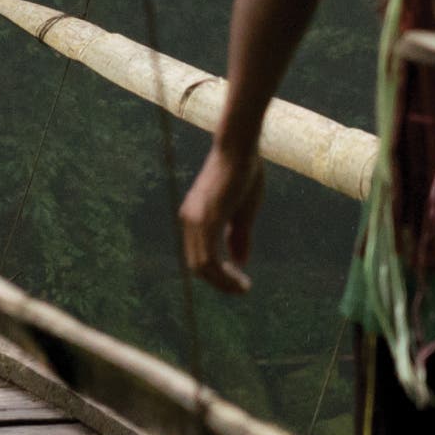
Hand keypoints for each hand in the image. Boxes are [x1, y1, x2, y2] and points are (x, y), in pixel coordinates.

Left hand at [177, 141, 263, 296]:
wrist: (239, 146)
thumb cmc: (243, 172)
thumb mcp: (243, 211)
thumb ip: (239, 236)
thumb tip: (240, 262)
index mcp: (195, 217)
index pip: (199, 256)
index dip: (217, 274)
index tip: (238, 281)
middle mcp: (190, 220)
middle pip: (197, 266)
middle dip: (220, 282)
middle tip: (241, 288)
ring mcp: (196, 220)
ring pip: (202, 266)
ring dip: (223, 282)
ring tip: (242, 288)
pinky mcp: (207, 219)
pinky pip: (210, 258)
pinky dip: (224, 274)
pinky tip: (241, 279)